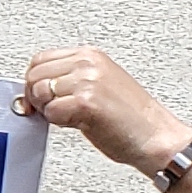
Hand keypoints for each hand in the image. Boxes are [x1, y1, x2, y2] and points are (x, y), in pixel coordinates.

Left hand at [19, 45, 191, 173]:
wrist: (156, 137)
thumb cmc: (132, 119)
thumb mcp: (99, 86)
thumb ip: (70, 80)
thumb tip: (38, 87)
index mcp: (91, 55)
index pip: (41, 59)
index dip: (34, 80)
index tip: (40, 97)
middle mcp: (88, 63)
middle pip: (35, 74)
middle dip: (37, 97)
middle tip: (53, 111)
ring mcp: (87, 81)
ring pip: (40, 93)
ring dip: (49, 110)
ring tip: (71, 117)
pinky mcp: (86, 102)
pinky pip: (51, 112)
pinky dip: (58, 123)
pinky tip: (78, 124)